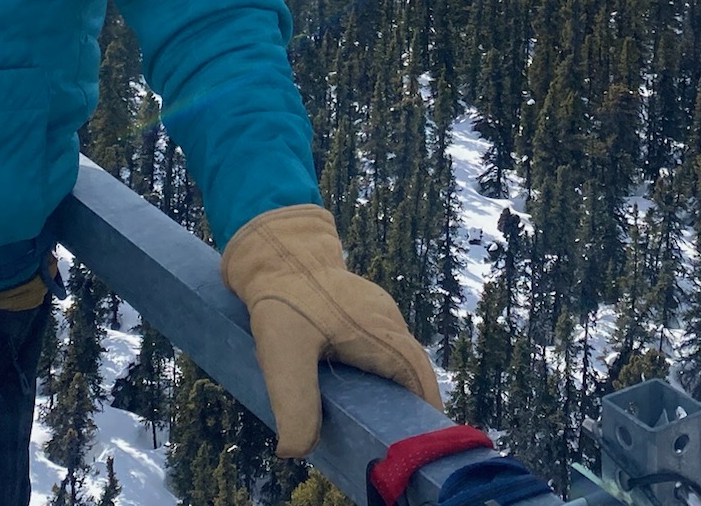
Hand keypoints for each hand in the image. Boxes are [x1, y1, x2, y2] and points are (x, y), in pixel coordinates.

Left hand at [220, 204, 442, 456]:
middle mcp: (387, 322)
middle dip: (412, 407)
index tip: (424, 444)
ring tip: (377, 425)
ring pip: (399, 356)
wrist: (274, 248)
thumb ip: (295, 405)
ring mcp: (377, 313)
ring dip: (395, 389)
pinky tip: (356, 390)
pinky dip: (380, 372)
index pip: (419, 379)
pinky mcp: (361, 310)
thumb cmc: (282, 298)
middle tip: (397, 444)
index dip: (426, 413)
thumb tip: (295, 452)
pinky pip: (382, 345)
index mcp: (381, 334)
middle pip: (414, 371)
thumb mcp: (283, 355)